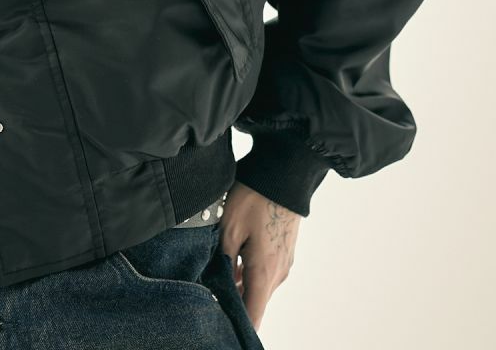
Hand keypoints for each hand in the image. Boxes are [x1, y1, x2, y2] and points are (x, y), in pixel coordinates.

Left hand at [218, 181, 301, 331]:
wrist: (283, 174)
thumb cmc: (254, 198)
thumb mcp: (228, 228)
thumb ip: (223, 262)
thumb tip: (219, 285)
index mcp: (265, 273)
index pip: (253, 316)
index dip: (236, 322)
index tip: (219, 318)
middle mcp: (278, 273)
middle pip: (255, 302)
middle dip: (234, 300)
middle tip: (210, 288)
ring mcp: (284, 262)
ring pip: (259, 286)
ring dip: (241, 284)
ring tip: (219, 269)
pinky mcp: (284, 252)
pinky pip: (266, 272)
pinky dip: (250, 271)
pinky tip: (234, 256)